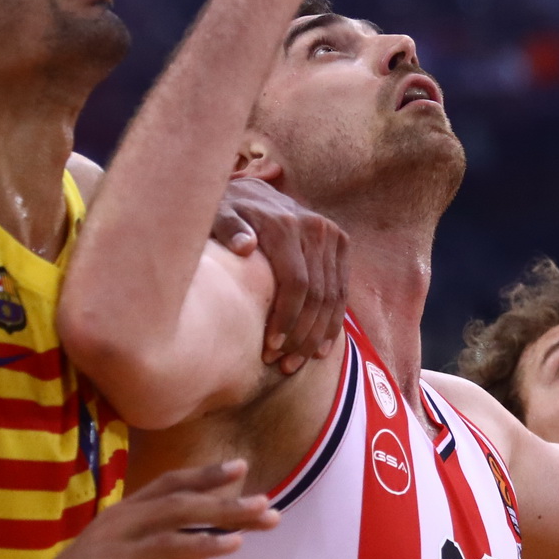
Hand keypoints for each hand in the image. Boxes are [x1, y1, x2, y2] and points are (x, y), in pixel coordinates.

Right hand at [4, 461, 277, 558]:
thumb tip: (197, 553)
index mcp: (122, 517)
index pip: (169, 486)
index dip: (204, 476)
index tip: (239, 469)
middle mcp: (121, 517)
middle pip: (182, 494)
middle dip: (227, 495)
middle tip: (268, 499)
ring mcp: (118, 536)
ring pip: (180, 514)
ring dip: (225, 513)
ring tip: (262, 515)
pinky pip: (167, 547)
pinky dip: (202, 543)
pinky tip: (230, 543)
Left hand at [213, 177, 350, 372]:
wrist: (251, 193)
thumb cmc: (226, 212)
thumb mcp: (218, 214)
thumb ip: (228, 228)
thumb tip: (244, 246)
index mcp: (287, 225)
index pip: (296, 283)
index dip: (286, 319)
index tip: (270, 348)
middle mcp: (316, 228)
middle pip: (317, 295)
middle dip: (301, 335)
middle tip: (282, 364)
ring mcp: (332, 236)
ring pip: (333, 297)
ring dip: (317, 335)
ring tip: (296, 363)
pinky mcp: (340, 244)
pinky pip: (341, 291)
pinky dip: (332, 322)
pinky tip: (319, 349)